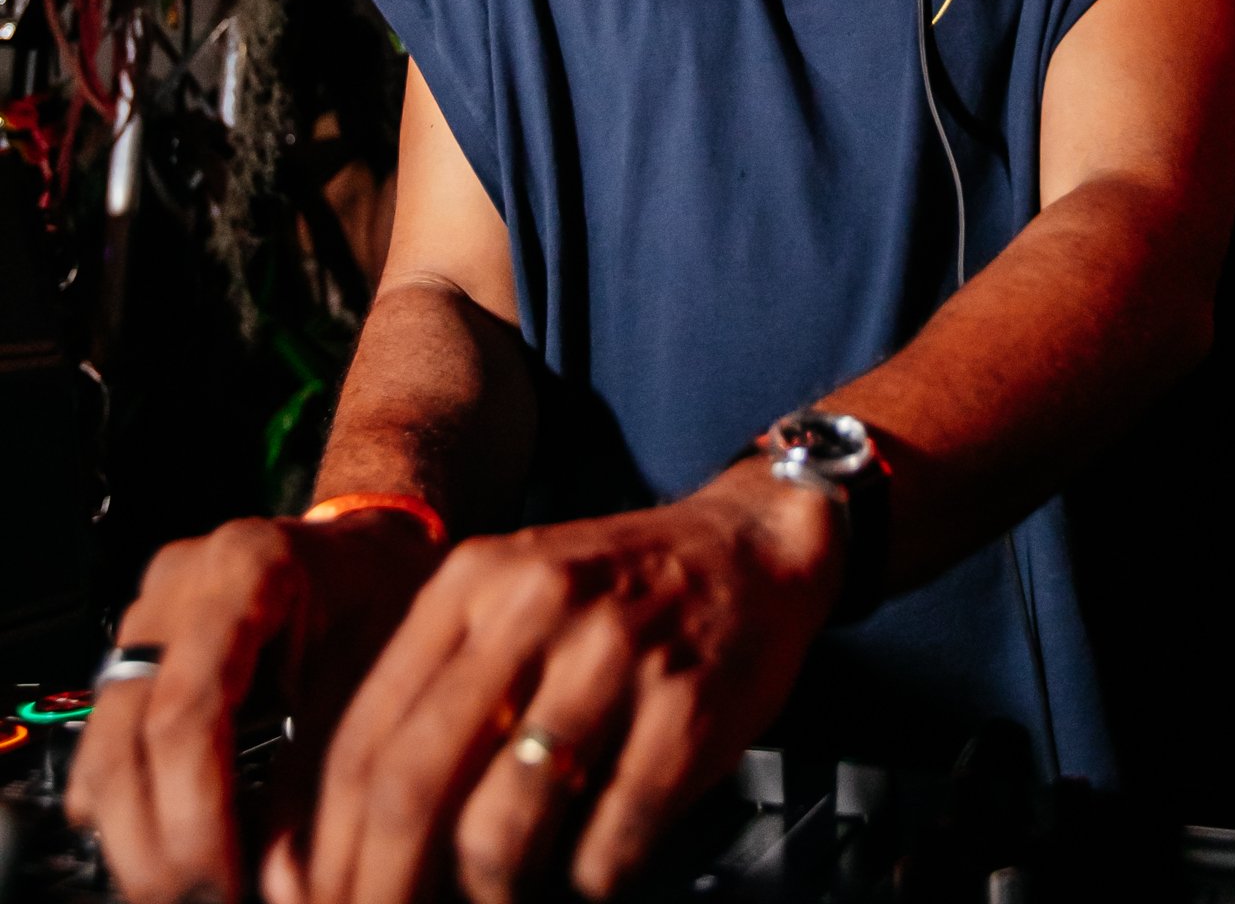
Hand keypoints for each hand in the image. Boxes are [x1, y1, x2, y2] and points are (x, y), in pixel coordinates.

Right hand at [65, 511, 439, 903]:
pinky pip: (106, 752)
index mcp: (245, 566)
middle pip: (126, 739)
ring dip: (137, 841)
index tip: (226, 887)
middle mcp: (178, 584)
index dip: (197, 817)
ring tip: (193, 891)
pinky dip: (132, 813)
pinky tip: (180, 851)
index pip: (187, 710)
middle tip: (203, 902)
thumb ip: (333, 761)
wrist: (369, 551)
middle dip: (157, 847)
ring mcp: (146, 618)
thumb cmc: (388, 594)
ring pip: (102, 752)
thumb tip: (284, 880)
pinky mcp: (134, 659)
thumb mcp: (386, 661)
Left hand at [262, 463, 841, 903]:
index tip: (305, 899)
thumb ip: (427, 690)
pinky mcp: (686, 705)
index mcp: (470, 581)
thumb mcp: (506, 602)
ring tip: (498, 901)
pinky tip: (593, 868)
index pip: (358, 735)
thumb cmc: (611, 598)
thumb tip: (332, 834)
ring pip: (500, 830)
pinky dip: (590, 881)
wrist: (750, 545)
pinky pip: (607, 844)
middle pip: (412, 787)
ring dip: (486, 899)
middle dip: (379, 890)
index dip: (318, 844)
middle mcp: (533, 606)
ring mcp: (613, 654)